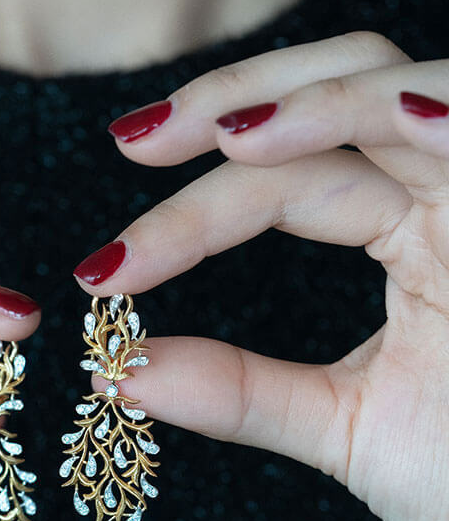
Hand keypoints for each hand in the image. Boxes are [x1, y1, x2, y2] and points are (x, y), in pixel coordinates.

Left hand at [74, 31, 448, 520]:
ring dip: (307, 97)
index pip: (285, 186)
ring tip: (215, 134)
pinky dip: (417, 116)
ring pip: (399, 90)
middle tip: (130, 143)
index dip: (187, 219)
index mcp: (417, 235)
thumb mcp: (344, 429)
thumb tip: (121, 372)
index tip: (103, 273)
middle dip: (230, 103)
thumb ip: (239, 393)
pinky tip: (331, 136)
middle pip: (335, 98)